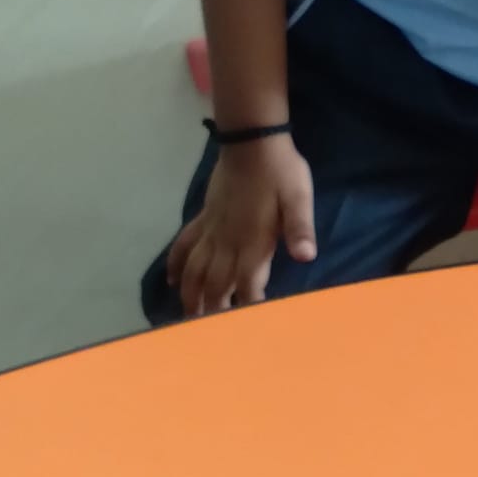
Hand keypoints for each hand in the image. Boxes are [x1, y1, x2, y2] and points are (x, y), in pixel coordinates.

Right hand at [165, 135, 316, 313]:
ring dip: (191, 295)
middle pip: (215, 284)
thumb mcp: (299, 197)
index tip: (249, 330)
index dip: (248, 307)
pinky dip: (175, 264)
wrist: (252, 140)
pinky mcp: (204, 217)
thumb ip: (300, 228)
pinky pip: (183, 245)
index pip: (248, 283)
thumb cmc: (281, 170)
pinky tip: (172, 281)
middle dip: (214, 311)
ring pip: (193, 270)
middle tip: (213, 336)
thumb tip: (306, 257)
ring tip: (189, 318)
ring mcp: (212, 229)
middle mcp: (227, 241)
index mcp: (252, 240)